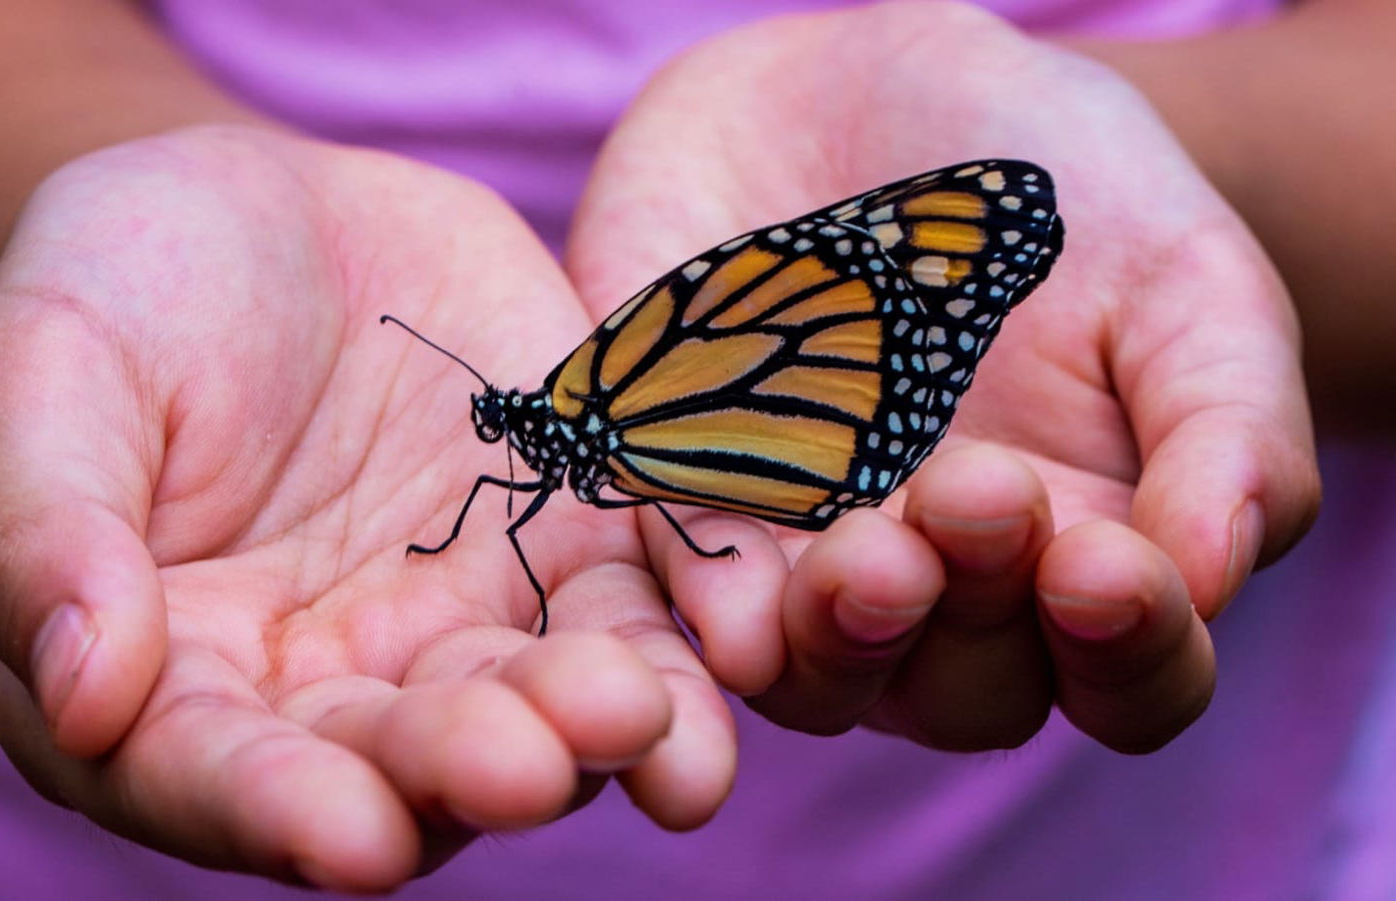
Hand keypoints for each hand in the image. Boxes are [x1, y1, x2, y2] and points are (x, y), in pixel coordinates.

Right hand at [0, 125, 732, 889]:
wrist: (261, 216)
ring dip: (595, 732)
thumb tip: (81, 695)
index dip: (278, 812)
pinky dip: (685, 638)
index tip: (349, 836)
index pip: (216, 778)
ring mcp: (461, 626)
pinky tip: (734, 649)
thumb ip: (47, 532)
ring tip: (643, 717)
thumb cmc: (114, 294)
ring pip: (535, 708)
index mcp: (172, 686)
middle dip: (465, 771)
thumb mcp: (42, 377)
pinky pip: (634, 609)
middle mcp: (329, 692)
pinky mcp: (567, 548)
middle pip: (400, 767)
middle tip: (528, 761)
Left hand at [565, 2, 1319, 751]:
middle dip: (974, 617)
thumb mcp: (1186, 283)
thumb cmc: (1064, 199)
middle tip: (974, 492)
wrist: (874, 93)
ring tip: (865, 556)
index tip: (1105, 566)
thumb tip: (1210, 575)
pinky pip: (685, 591)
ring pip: (820, 678)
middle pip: (967, 695)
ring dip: (843, 639)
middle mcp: (946, 594)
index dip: (1129, 650)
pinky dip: (710, 608)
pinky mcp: (686, 506)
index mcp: (1087, 559)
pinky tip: (733, 606)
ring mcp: (809, 562)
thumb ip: (1227, 428)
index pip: (1130, 678)